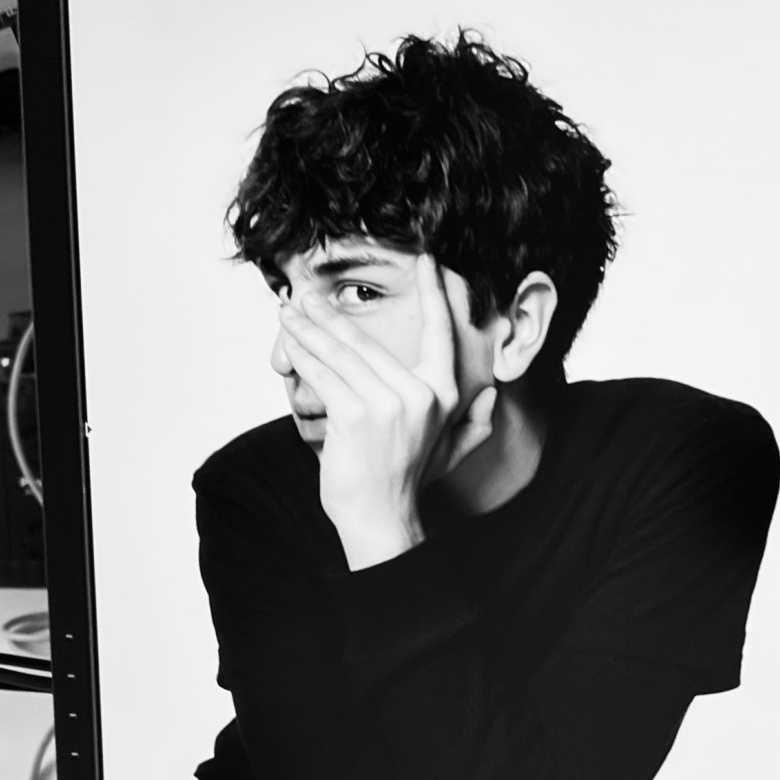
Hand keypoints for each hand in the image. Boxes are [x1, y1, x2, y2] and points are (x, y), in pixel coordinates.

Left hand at [277, 256, 494, 567]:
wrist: (382, 518)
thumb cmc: (407, 481)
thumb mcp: (450, 451)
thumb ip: (473, 425)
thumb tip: (492, 399)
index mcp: (444, 394)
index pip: (440, 334)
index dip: (434, 294)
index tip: (426, 260)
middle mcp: (420, 394)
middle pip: (367, 340)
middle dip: (330, 315)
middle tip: (306, 295)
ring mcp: (387, 403)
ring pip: (340, 353)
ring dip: (308, 329)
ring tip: (288, 313)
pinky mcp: (356, 414)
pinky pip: (324, 375)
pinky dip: (303, 356)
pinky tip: (288, 343)